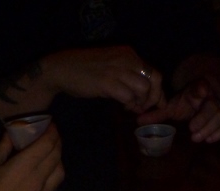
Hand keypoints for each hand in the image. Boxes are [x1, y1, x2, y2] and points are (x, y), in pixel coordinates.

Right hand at [0, 127, 64, 190]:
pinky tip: (46, 173)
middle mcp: (39, 180)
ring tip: (50, 154)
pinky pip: (54, 187)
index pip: (47, 144)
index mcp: (25, 167)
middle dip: (57, 142)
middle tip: (52, 135)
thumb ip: (3, 148)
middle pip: (57, 156)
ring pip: (60, 173)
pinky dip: (54, 176)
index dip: (52, 132)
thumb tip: (12, 133)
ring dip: (58, 160)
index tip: (50, 124)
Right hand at [43, 46, 164, 113]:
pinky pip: (128, 96)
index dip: (158, 90)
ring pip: (144, 89)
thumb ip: (125, 75)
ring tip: (132, 108)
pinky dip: (130, 105)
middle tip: (144, 108)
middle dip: (153, 98)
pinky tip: (124, 107)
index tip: (156, 103)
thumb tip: (139, 92)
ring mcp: (117, 70)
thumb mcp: (110, 66)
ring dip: (141, 103)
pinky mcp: (107, 83)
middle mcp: (126, 59)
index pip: (153, 71)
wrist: (62, 69)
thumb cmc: (84, 70)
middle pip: (154, 79)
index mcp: (128, 54)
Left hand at [137, 77, 219, 142]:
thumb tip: (138, 121)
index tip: (199, 92)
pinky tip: (208, 140)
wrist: (207, 94)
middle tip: (192, 130)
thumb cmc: (187, 101)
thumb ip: (158, 113)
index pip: (201, 87)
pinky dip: (219, 133)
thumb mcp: (173, 105)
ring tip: (197, 138)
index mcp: (197, 90)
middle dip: (203, 119)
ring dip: (210, 128)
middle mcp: (210, 98)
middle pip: (213, 107)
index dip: (201, 89)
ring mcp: (219, 108)